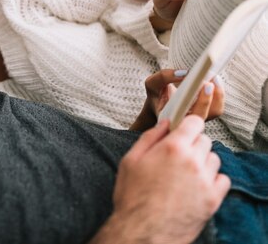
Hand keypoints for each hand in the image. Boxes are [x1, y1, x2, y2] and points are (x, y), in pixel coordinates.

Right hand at [91, 117, 230, 243]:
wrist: (143, 230)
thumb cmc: (133, 196)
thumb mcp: (130, 160)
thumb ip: (149, 137)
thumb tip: (165, 123)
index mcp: (173, 148)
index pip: (195, 123)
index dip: (188, 125)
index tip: (183, 131)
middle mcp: (193, 161)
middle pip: (205, 140)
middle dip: (193, 144)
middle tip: (178, 156)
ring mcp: (205, 181)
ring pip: (214, 159)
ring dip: (203, 161)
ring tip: (186, 173)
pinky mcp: (213, 199)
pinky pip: (223, 179)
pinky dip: (212, 179)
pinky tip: (196, 185)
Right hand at [130, 69, 223, 130]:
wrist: (158, 105)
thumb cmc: (156, 96)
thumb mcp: (152, 84)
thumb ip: (163, 77)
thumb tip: (185, 72)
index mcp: (174, 118)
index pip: (191, 116)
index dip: (202, 102)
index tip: (206, 84)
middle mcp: (188, 122)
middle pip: (207, 114)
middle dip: (212, 96)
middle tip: (211, 78)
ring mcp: (198, 119)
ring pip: (215, 111)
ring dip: (218, 94)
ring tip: (214, 77)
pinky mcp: (206, 113)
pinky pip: (217, 107)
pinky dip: (219, 94)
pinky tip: (214, 81)